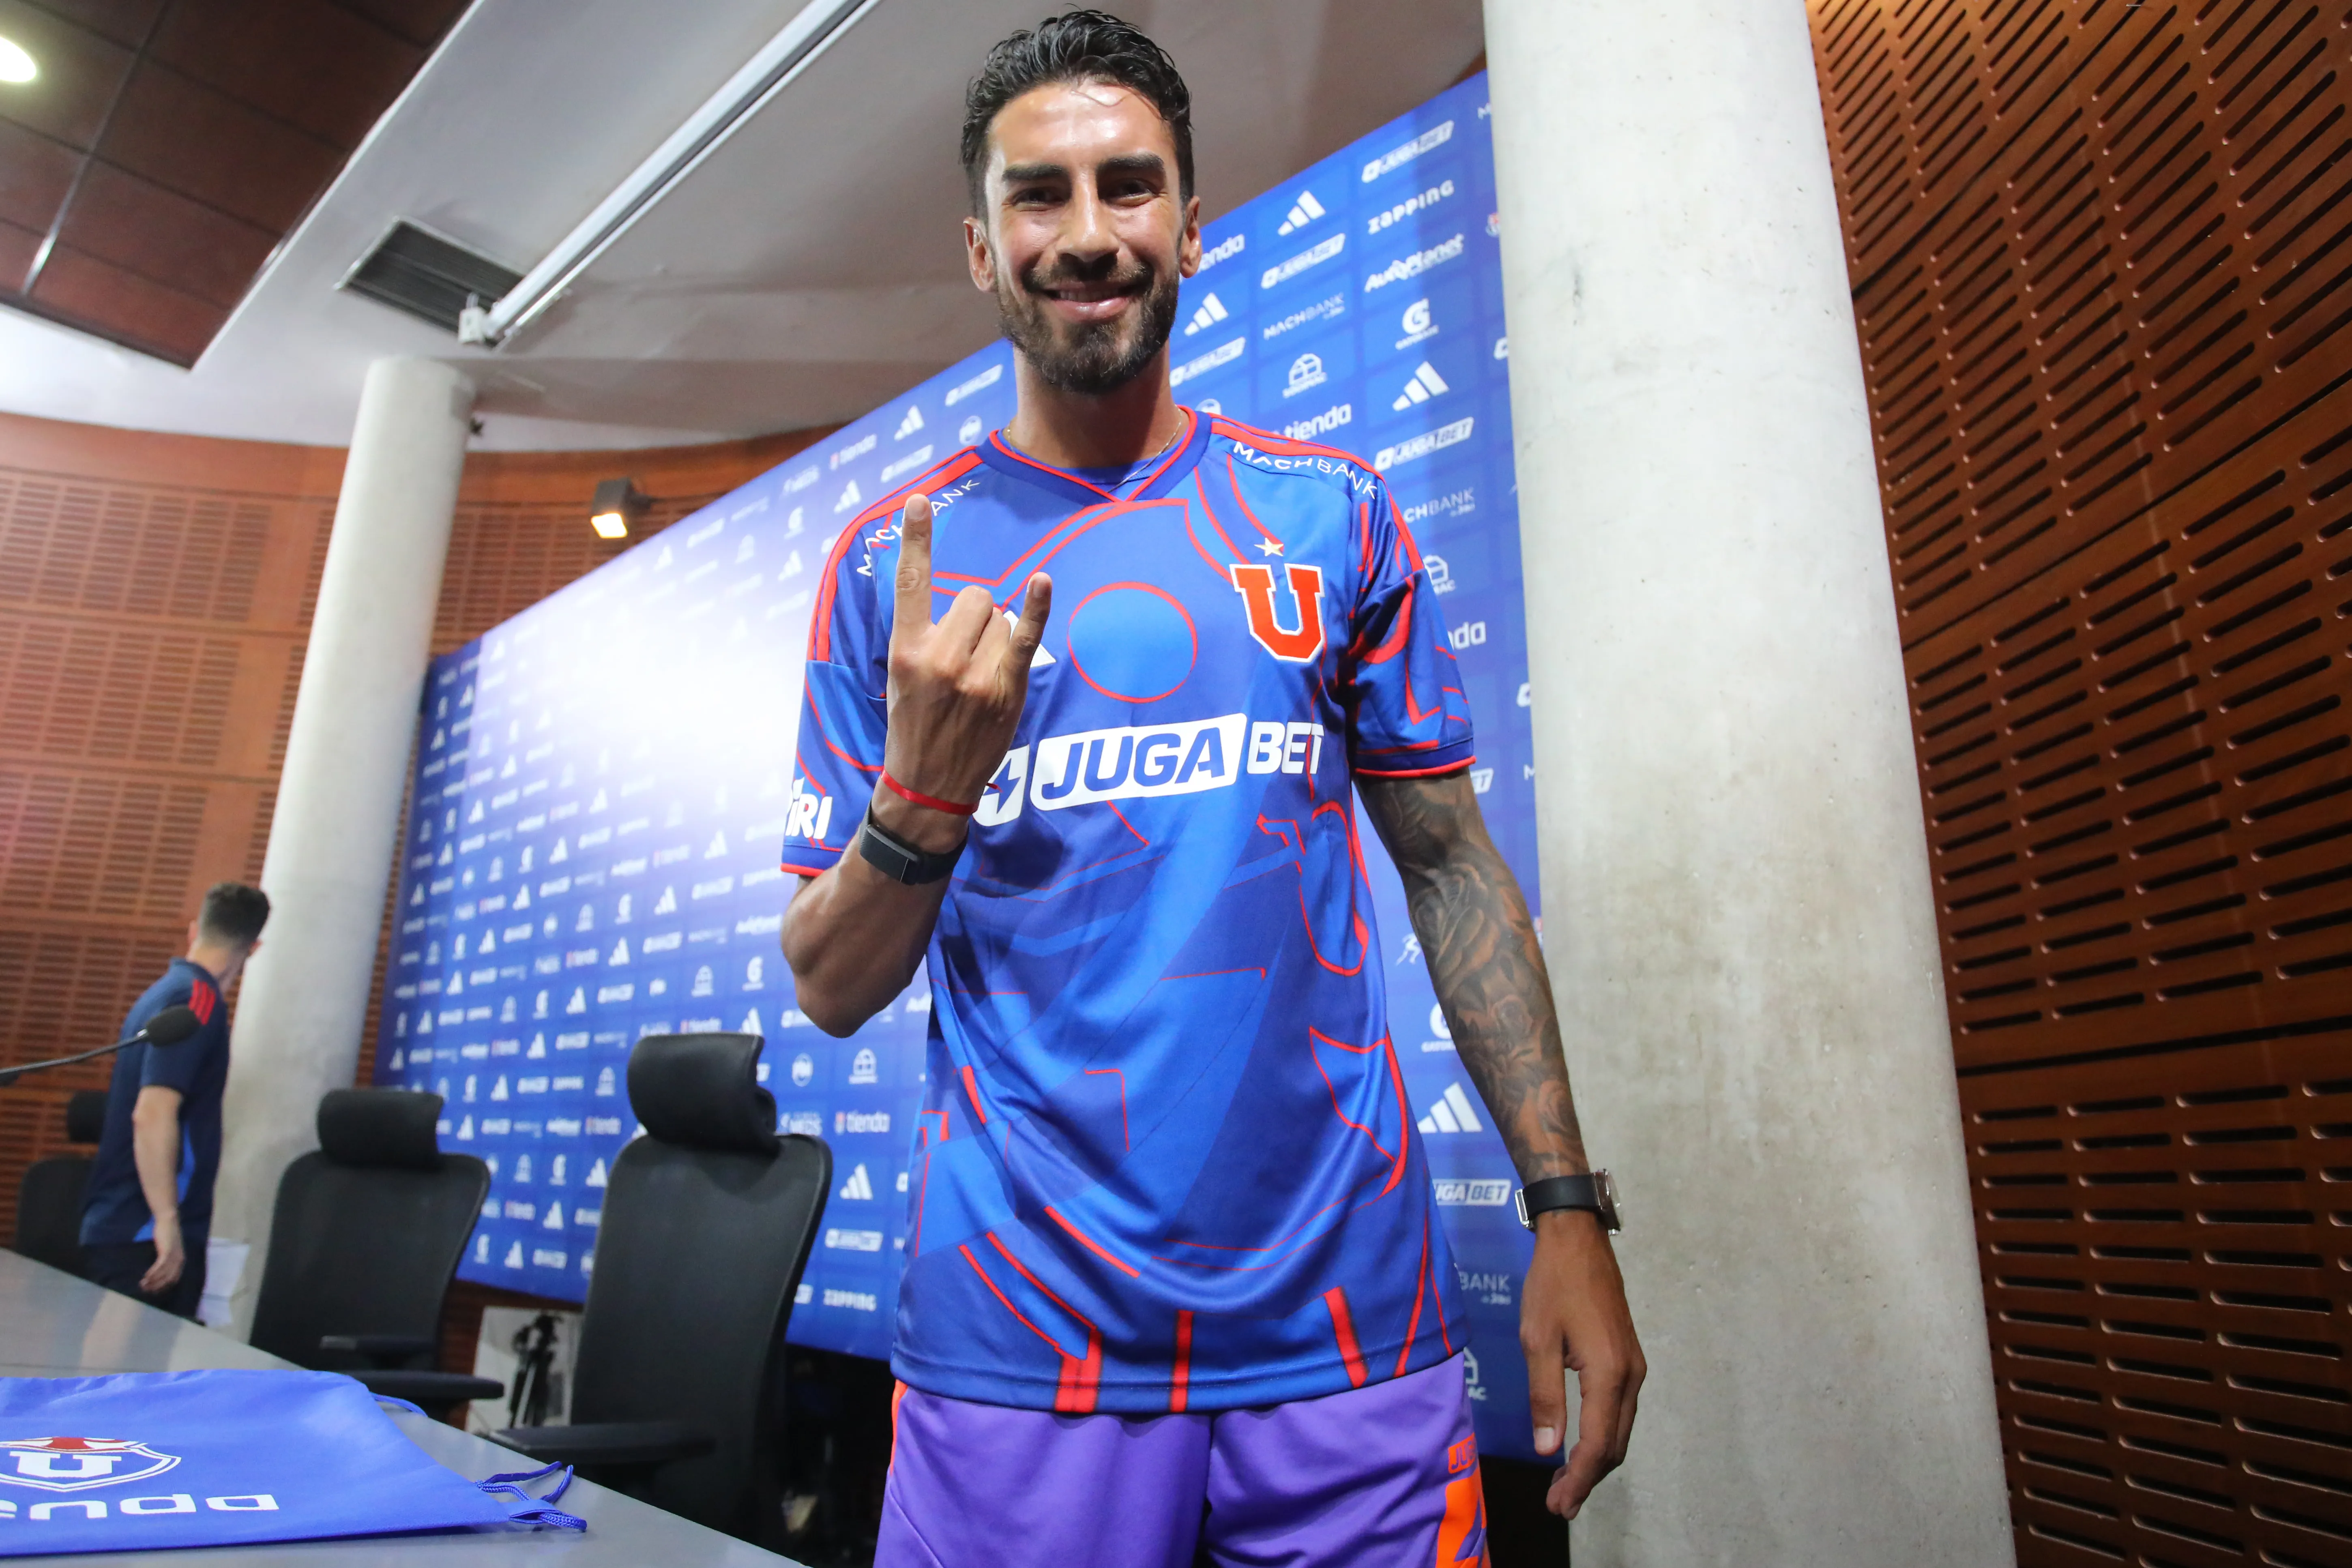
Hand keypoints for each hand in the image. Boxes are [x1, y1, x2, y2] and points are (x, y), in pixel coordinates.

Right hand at [142, 1213, 185, 1295]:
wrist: (168, 1221)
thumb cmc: (167, 1235)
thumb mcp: (168, 1249)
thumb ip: (166, 1259)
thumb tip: (158, 1271)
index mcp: (180, 1260)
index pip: (174, 1279)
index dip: (164, 1287)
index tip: (154, 1291)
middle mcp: (179, 1260)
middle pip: (168, 1279)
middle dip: (156, 1286)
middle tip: (145, 1290)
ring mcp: (174, 1256)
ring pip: (163, 1274)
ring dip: (152, 1281)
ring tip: (142, 1285)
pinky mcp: (167, 1252)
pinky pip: (159, 1267)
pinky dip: (152, 1273)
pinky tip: (146, 1277)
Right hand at [880, 492, 1051, 850]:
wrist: (927, 786)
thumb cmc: (914, 727)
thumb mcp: (902, 677)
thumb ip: (925, 636)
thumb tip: (967, 603)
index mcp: (905, 649)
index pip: (910, 583)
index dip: (914, 539)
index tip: (919, 501)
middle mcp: (939, 656)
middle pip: (974, 597)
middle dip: (975, 615)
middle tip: (964, 653)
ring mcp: (975, 674)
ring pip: (1000, 617)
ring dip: (997, 634)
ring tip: (980, 672)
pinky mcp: (1006, 689)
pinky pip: (1026, 637)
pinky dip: (1037, 608)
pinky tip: (1042, 582)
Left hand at [1522, 1208, 1643, 1518]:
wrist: (1578, 1239)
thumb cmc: (1553, 1285)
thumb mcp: (1537, 1339)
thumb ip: (1544, 1395)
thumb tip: (1548, 1448)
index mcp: (1609, 1373)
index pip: (1598, 1444)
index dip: (1580, 1479)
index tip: (1558, 1505)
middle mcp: (1630, 1376)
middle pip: (1616, 1444)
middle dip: (1589, 1478)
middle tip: (1559, 1503)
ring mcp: (1633, 1366)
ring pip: (1621, 1429)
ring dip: (1597, 1459)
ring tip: (1567, 1482)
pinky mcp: (1627, 1357)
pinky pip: (1620, 1409)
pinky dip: (1603, 1435)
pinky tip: (1581, 1443)